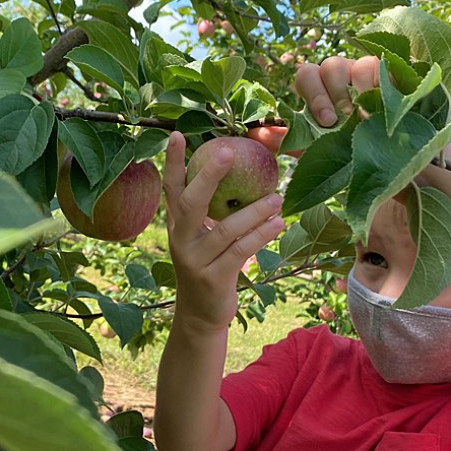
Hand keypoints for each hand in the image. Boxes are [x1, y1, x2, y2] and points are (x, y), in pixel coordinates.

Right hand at [163, 132, 284, 331]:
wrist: (200, 316)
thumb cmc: (209, 267)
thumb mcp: (204, 238)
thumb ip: (215, 210)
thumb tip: (242, 176)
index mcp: (176, 225)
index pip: (172, 188)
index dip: (173, 162)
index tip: (177, 134)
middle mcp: (181, 240)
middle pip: (191, 202)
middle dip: (209, 176)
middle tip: (228, 151)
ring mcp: (195, 260)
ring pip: (225, 229)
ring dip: (254, 211)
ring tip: (277, 197)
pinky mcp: (213, 278)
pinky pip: (240, 251)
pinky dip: (261, 235)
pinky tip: (278, 224)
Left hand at [246, 56, 381, 156]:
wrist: (390, 160)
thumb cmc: (349, 154)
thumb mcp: (316, 151)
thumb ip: (287, 141)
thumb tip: (254, 134)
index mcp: (319, 91)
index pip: (306, 76)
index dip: (314, 95)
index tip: (325, 121)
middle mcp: (340, 77)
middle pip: (330, 67)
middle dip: (335, 94)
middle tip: (343, 119)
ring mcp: (366, 72)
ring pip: (357, 64)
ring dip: (360, 91)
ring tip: (367, 118)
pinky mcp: (391, 73)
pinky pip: (383, 66)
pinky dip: (383, 85)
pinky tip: (385, 107)